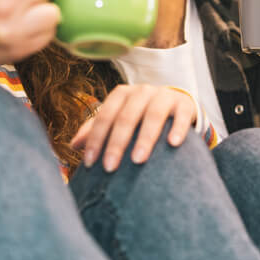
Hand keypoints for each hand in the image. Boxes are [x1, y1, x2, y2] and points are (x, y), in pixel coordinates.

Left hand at [71, 85, 196, 171]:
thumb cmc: (141, 116)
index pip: (105, 116)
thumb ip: (96, 129)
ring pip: (153, 115)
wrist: (176, 105)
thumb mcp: (119, 118)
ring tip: (138, 160)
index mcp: (122, 94)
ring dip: (145, 138)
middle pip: (126, 117)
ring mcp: (164, 96)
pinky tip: (173, 144)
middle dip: (117, 143)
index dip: (96, 139)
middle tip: (110, 167)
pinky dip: (177, 128)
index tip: (90, 163)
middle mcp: (142, 91)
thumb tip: (74, 145)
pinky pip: (181, 116)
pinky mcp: (185, 104)